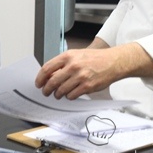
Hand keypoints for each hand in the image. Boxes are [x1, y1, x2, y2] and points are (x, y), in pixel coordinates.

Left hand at [35, 43, 152, 99]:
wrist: (113, 62)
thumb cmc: (94, 58)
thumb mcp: (76, 55)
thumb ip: (62, 63)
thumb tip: (49, 75)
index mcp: (67, 56)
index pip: (47, 68)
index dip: (40, 78)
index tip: (38, 83)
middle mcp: (73, 66)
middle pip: (52, 81)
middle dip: (47, 89)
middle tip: (46, 92)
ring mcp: (80, 76)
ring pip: (61, 90)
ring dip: (57, 94)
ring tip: (58, 94)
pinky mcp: (88, 86)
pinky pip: (72, 95)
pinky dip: (69, 96)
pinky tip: (70, 94)